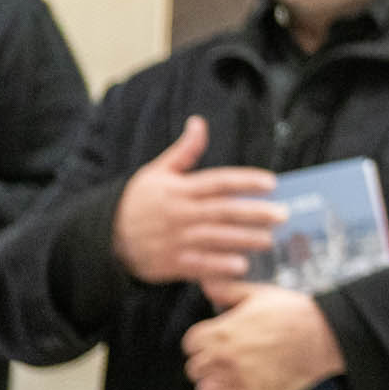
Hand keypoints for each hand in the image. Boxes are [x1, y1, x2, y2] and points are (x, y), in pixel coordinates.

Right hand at [112, 117, 281, 284]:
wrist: (105, 237)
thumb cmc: (138, 201)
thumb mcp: (157, 172)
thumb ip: (184, 151)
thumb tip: (199, 123)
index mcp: (179, 189)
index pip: (218, 182)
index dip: (245, 181)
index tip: (272, 182)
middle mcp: (179, 214)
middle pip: (222, 211)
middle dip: (254, 213)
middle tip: (283, 215)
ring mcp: (175, 240)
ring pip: (215, 239)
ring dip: (243, 240)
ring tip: (270, 240)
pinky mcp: (170, 263)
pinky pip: (199, 265)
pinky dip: (219, 266)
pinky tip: (242, 266)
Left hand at [183, 280, 345, 389]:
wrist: (326, 334)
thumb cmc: (296, 314)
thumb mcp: (259, 294)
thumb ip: (228, 290)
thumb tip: (206, 283)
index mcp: (222, 332)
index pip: (190, 344)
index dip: (202, 344)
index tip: (214, 344)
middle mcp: (224, 358)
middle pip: (194, 370)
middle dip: (209, 366)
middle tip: (227, 361)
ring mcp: (238, 380)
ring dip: (218, 388)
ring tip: (234, 381)